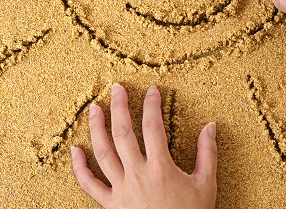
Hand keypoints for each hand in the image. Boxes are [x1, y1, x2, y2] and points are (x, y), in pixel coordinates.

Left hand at [71, 84, 216, 208]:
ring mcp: (121, 190)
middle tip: (116, 88)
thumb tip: (211, 126)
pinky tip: (74, 151)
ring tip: (94, 109)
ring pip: (103, 152)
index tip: (152, 91)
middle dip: (119, 106)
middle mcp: (137, 175)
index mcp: (161, 168)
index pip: (153, 126)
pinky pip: (89, 185)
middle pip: (123, 132)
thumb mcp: (206, 185)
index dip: (151, 105)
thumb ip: (207, 153)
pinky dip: (79, 168)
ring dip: (96, 128)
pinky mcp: (110, 206)